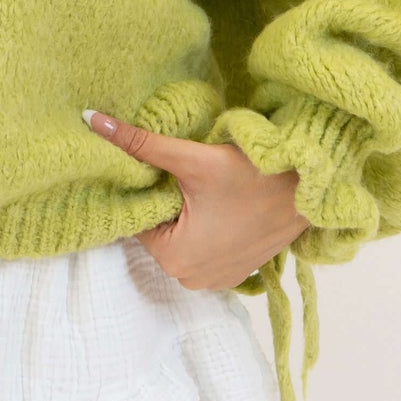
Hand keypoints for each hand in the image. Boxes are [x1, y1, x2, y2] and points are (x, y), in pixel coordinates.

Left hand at [83, 107, 307, 289]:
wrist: (310, 187)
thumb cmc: (250, 175)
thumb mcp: (189, 158)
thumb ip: (138, 143)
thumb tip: (90, 119)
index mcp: (173, 259)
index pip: (138, 218)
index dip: (144, 189)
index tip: (157, 168)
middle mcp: (191, 280)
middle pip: (160, 229)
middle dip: (165, 201)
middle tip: (183, 173)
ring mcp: (215, 281)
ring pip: (182, 237)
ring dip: (186, 214)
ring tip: (203, 186)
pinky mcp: (236, 273)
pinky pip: (205, 247)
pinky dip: (206, 227)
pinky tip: (219, 202)